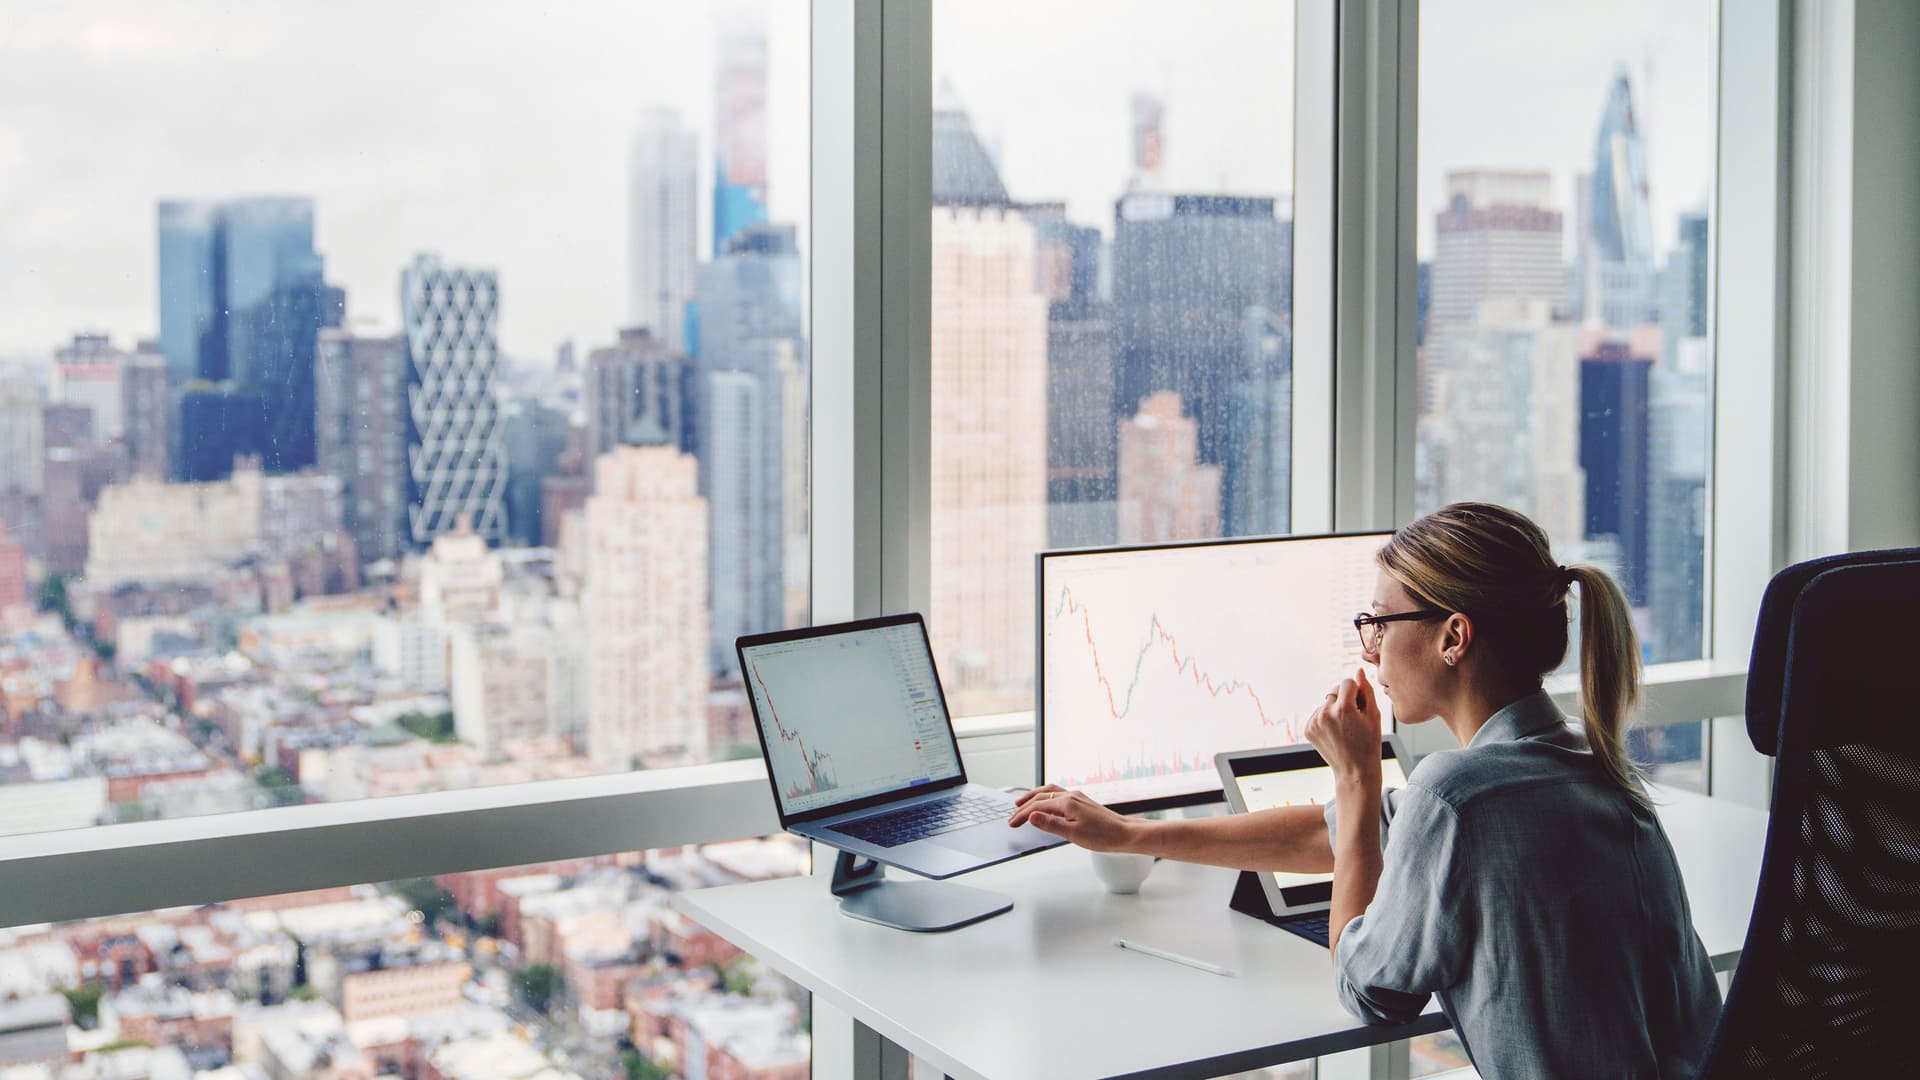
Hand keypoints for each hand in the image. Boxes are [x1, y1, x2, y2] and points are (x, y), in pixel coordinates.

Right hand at [1007, 785, 1138, 852]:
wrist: (1124, 833)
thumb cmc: (1103, 836)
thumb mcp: (1073, 834)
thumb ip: (1050, 824)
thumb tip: (1032, 816)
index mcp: (1067, 803)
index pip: (1037, 807)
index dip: (1022, 815)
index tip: (1012, 823)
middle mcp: (1071, 796)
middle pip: (1041, 796)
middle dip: (1024, 805)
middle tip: (1012, 816)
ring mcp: (1077, 797)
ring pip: (1049, 791)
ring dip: (1033, 796)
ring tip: (1022, 803)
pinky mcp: (1081, 801)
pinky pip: (1058, 794)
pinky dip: (1045, 796)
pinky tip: (1046, 803)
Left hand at [1304, 667, 1383, 784]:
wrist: (1355, 770)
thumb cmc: (1368, 743)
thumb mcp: (1374, 715)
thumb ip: (1366, 690)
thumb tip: (1359, 671)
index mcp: (1343, 708)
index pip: (1347, 682)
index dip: (1357, 692)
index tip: (1361, 705)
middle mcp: (1325, 713)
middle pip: (1335, 691)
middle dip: (1345, 699)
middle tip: (1354, 719)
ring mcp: (1314, 721)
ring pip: (1326, 702)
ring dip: (1334, 709)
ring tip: (1345, 728)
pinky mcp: (1308, 729)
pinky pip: (1318, 713)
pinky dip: (1326, 719)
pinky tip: (1335, 733)